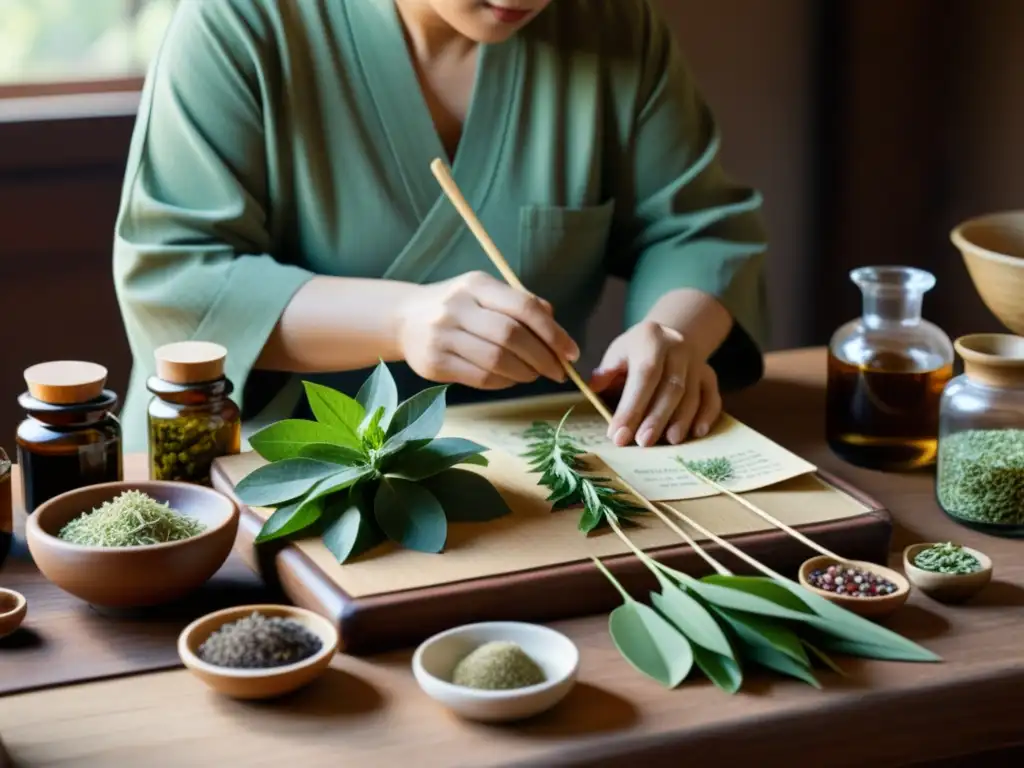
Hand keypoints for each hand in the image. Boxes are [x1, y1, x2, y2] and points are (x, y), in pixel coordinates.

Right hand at [396, 271, 579, 389]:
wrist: (404, 319)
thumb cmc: (458, 307)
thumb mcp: (486, 293)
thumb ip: (522, 305)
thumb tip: (557, 332)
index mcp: (476, 284)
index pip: (524, 308)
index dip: (553, 333)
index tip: (571, 353)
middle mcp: (457, 307)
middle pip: (512, 336)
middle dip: (543, 358)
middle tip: (558, 371)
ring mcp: (442, 336)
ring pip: (497, 361)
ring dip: (525, 373)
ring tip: (534, 375)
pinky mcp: (434, 363)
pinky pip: (480, 378)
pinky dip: (504, 382)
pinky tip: (510, 379)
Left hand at [590, 321, 721, 446]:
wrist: (670, 335)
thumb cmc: (637, 350)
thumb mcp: (618, 352)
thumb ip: (606, 372)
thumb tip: (594, 392)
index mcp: (651, 338)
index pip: (644, 374)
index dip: (632, 406)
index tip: (618, 434)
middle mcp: (677, 347)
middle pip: (671, 387)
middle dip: (656, 418)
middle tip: (642, 443)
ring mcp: (697, 361)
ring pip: (692, 394)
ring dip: (680, 421)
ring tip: (668, 442)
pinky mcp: (709, 375)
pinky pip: (712, 396)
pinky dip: (706, 416)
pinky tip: (696, 433)